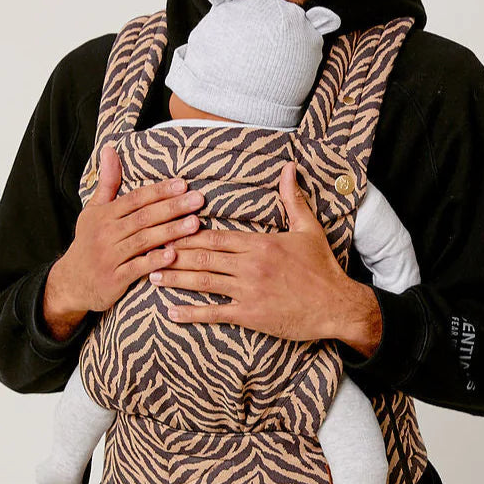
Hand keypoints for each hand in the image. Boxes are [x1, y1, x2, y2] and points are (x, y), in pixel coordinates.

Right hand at [42, 144, 203, 338]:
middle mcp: (106, 233)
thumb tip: (110, 149)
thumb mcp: (94, 211)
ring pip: (143, 240)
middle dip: (172, 207)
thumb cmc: (89, 242)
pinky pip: (137, 268)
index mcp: (104, 215)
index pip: (135, 199)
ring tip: (195, 223)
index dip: (159, 191)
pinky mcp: (114, 279)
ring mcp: (109, 257)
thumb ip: (107, 182)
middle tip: (198, 199)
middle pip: (143, 217)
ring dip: (171, 231)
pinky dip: (155, 261)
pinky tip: (174, 255)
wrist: (72, 282)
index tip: (183, 183)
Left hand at [149, 161, 381, 355]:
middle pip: (202, 256)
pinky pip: (214, 313)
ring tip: (150, 275)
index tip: (167, 228)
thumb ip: (292, 198)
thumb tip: (288, 167)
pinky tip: (171, 312)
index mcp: (260, 243)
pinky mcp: (251, 315)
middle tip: (147, 250)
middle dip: (172, 253)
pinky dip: (190, 313)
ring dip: (174, 279)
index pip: (215, 235)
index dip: (188, 232)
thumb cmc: (323, 267)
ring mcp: (248, 291)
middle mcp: (250, 265)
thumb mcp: (309, 228)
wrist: (337, 305)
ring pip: (202, 282)